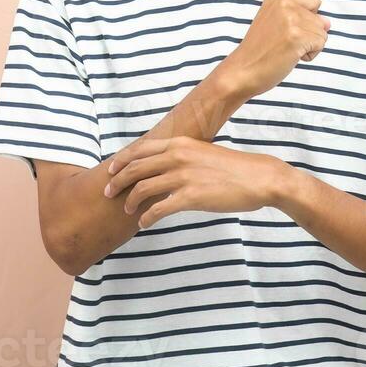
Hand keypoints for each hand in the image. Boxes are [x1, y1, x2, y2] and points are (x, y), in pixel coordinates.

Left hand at [102, 136, 289, 227]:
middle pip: (135, 168)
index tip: (111, 170)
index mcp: (180, 143)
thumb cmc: (234, 168)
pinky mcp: (190, 197)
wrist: (258, 177)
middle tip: (108, 192)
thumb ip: (183, 156)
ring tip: (127, 209)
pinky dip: (147, 217)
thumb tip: (166, 165)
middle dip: (117, 181)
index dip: (121, 160)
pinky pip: (158, 209)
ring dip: (130, 201)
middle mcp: (177, 156)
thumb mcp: (203, 153)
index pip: (140, 149)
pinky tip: (144, 223)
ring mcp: (183, 176)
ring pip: (143, 188)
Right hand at [217, 0, 329, 97]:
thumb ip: (302, 17)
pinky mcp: (297, 37)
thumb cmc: (259, 50)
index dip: (306, 20)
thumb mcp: (276, 22)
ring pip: (322, 32)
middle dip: (307, 35)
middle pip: (320, 19)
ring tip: (285, 50)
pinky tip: (290, 56)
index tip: (285, 30)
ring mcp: (291, 19)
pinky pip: (321, 44)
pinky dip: (309, 55)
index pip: (314, 2)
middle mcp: (285, 3)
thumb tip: (328, 23)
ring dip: (308, 46)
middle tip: (282, 43)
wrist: (242, 71)